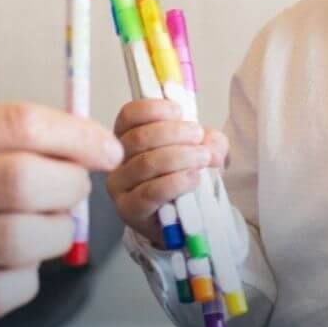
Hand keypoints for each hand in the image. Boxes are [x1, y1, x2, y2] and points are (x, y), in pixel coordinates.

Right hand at [0, 103, 121, 326]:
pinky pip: (1, 293)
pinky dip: (25, 280)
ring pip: (25, 243)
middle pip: (31, 184)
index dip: (79, 136)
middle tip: (70, 194)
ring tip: (42, 231)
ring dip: (54, 237)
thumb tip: (68, 147)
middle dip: (72, 190)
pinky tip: (11, 268)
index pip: (19, 124)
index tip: (105, 150)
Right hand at [106, 98, 227, 242]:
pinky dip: (176, 182)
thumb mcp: (198, 150)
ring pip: (146, 164)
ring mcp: (120, 185)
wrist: (180, 217)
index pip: (130, 115)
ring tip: (203, 158)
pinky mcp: (129, 209)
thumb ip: (207, 140)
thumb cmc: (182, 176)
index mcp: (128, 135)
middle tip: (199, 138)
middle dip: (175, 133)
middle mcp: (117, 159)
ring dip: (181, 157)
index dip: (154, 109)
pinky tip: (193, 178)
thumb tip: (210, 141)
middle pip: (139, 138)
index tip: (180, 111)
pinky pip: (151, 192)